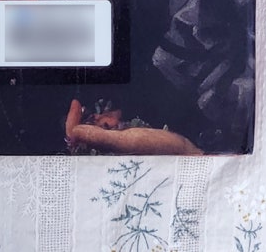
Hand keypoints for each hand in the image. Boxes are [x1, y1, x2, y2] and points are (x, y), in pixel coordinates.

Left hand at [65, 99, 202, 154]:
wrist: (192, 162)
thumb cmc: (163, 155)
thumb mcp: (129, 142)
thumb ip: (100, 138)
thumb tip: (73, 131)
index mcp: (103, 161)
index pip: (76, 140)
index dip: (73, 121)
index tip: (76, 104)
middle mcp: (107, 158)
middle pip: (86, 134)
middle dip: (92, 118)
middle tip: (104, 111)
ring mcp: (118, 153)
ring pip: (98, 132)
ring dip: (103, 119)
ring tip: (115, 114)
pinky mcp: (128, 147)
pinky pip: (112, 133)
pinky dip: (113, 122)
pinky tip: (121, 117)